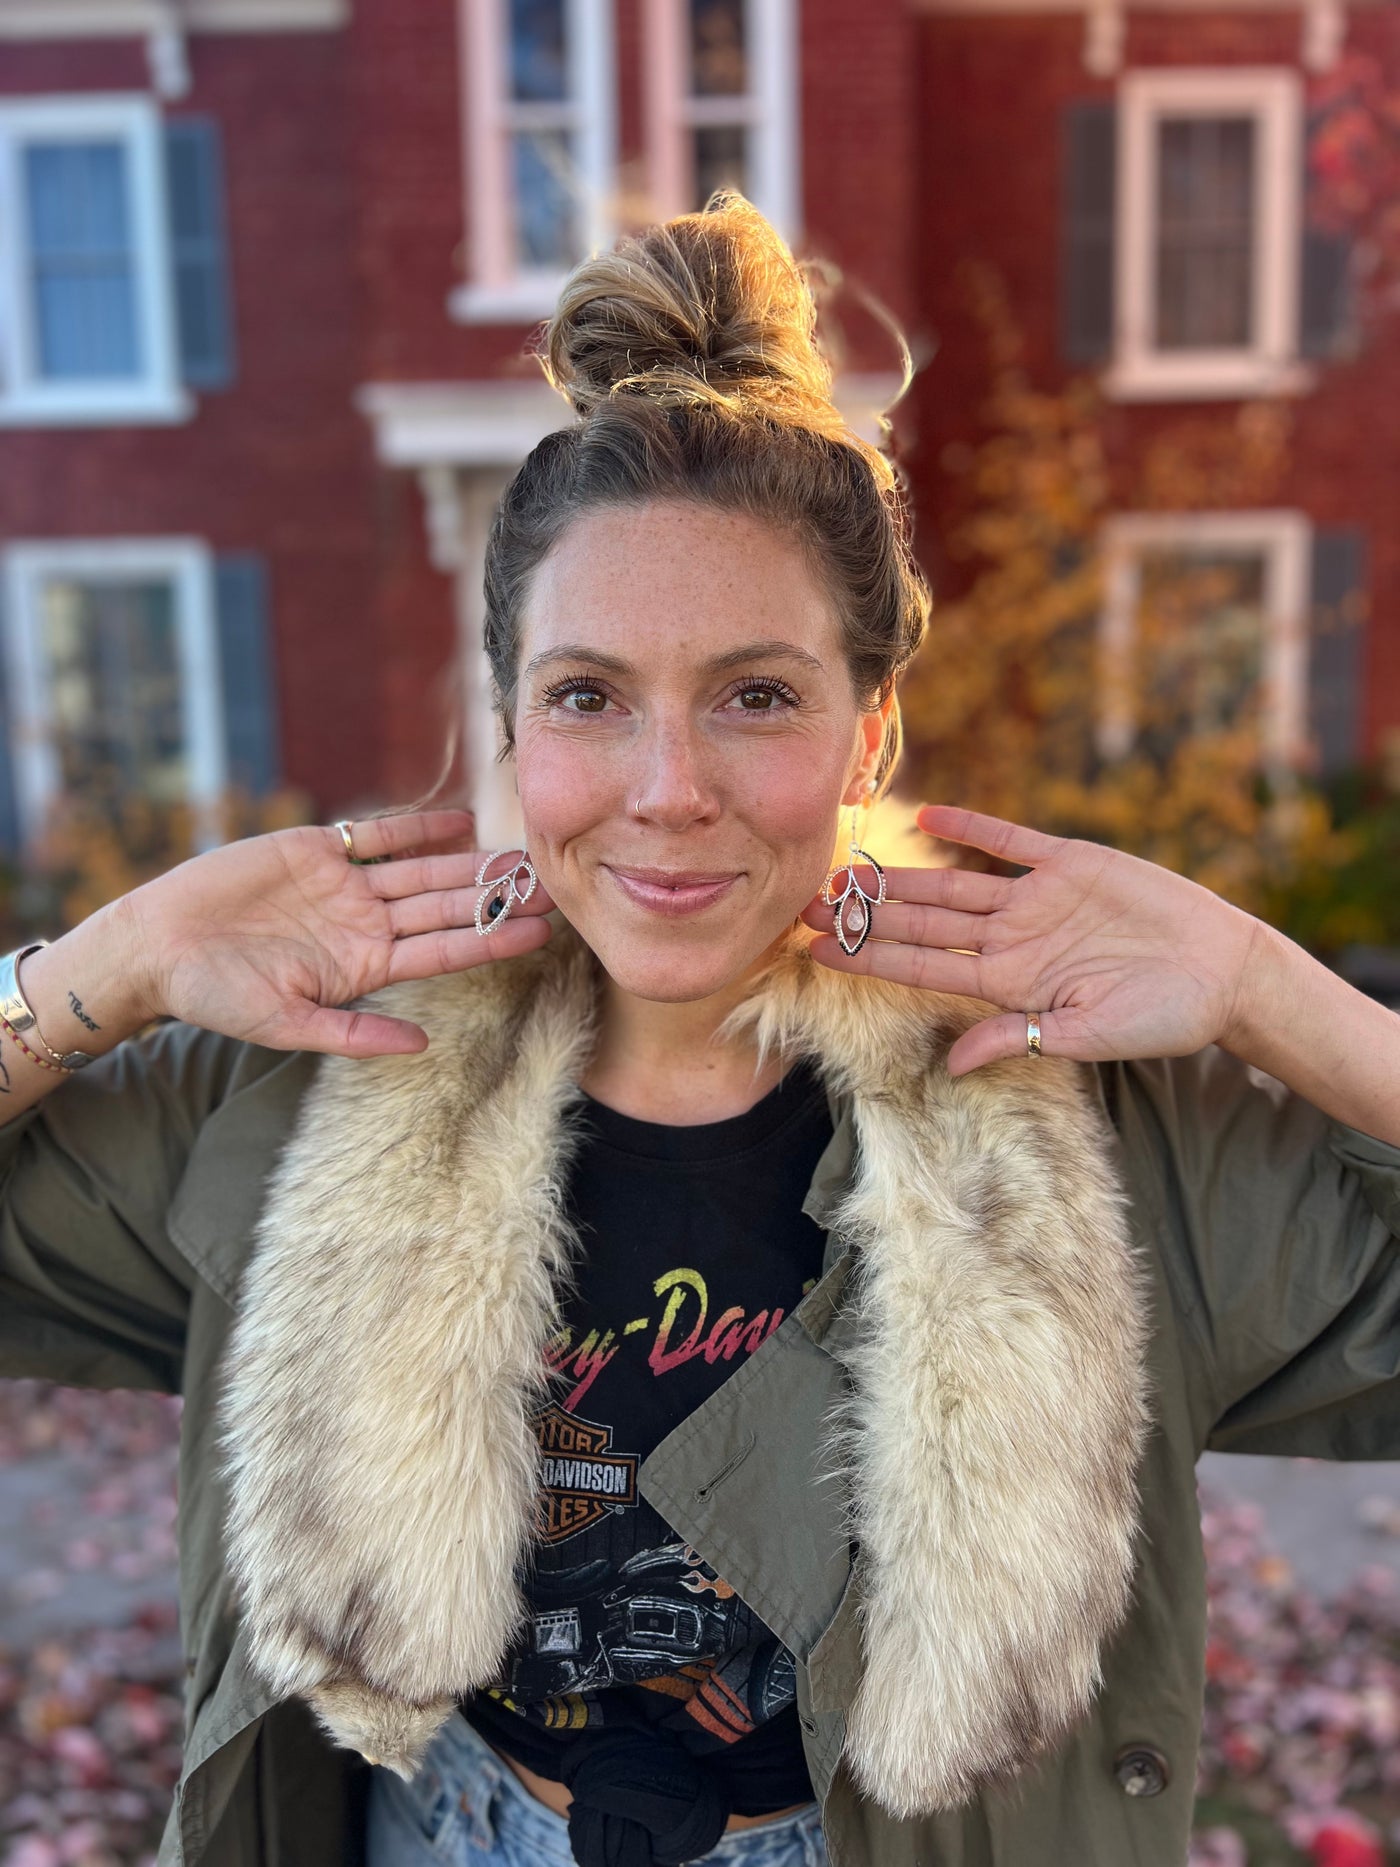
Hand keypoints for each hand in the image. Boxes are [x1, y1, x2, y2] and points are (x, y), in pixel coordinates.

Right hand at [126, 810, 555, 1057]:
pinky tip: (461, 821)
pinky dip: (417, 826)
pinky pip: (377, 835)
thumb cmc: (216, 997)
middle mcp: (366, 924)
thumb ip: (355, 1033)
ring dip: (470, 863)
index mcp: (366, 967)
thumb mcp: (288, 1025)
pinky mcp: (316, 850)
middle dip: (498, 897)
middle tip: (554, 884)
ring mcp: (345, 886)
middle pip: (447, 907)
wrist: (158, 948)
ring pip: (423, 870)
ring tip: (521, 854)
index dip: (493, 941)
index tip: (542, 933)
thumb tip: (422, 1044)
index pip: (445, 951)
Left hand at [800, 803, 1265, 1076]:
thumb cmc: (1161, 1017)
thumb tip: (951, 1066)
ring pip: (953, 883)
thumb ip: (1017, 1039)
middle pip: (922, 923)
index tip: (817, 951)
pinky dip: (972, 825)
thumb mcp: (1084, 1037)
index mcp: (1010, 983)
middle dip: (864, 913)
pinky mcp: (1071, 864)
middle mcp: (1012, 939)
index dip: (869, 956)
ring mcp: (1037, 899)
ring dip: (901, 875)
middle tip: (804, 901)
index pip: (922, 967)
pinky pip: (1011, 841)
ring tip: (846, 866)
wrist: (1223, 973)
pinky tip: (929, 815)